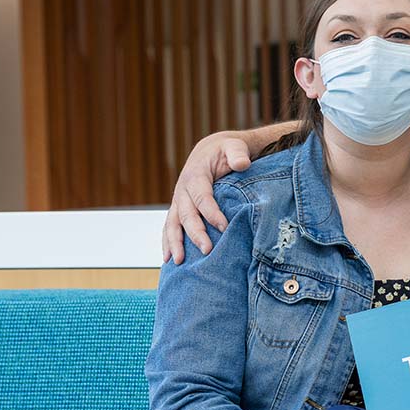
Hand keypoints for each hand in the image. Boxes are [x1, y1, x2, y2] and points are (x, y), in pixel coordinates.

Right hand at [162, 132, 252, 263]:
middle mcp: (183, 190)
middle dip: (195, 233)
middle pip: (187, 214)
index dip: (211, 212)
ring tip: (178, 262)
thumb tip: (242, 164)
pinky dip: (167, 243)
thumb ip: (237, 154)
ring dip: (174, 243)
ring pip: (172, 223)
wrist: (210, 151)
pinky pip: (169, 227)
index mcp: (196, 175)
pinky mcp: (178, 209)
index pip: (202, 196)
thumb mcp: (234, 147)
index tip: (224, 227)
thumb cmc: (226, 151)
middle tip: (207, 250)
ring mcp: (178, 201)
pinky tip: (168, 259)